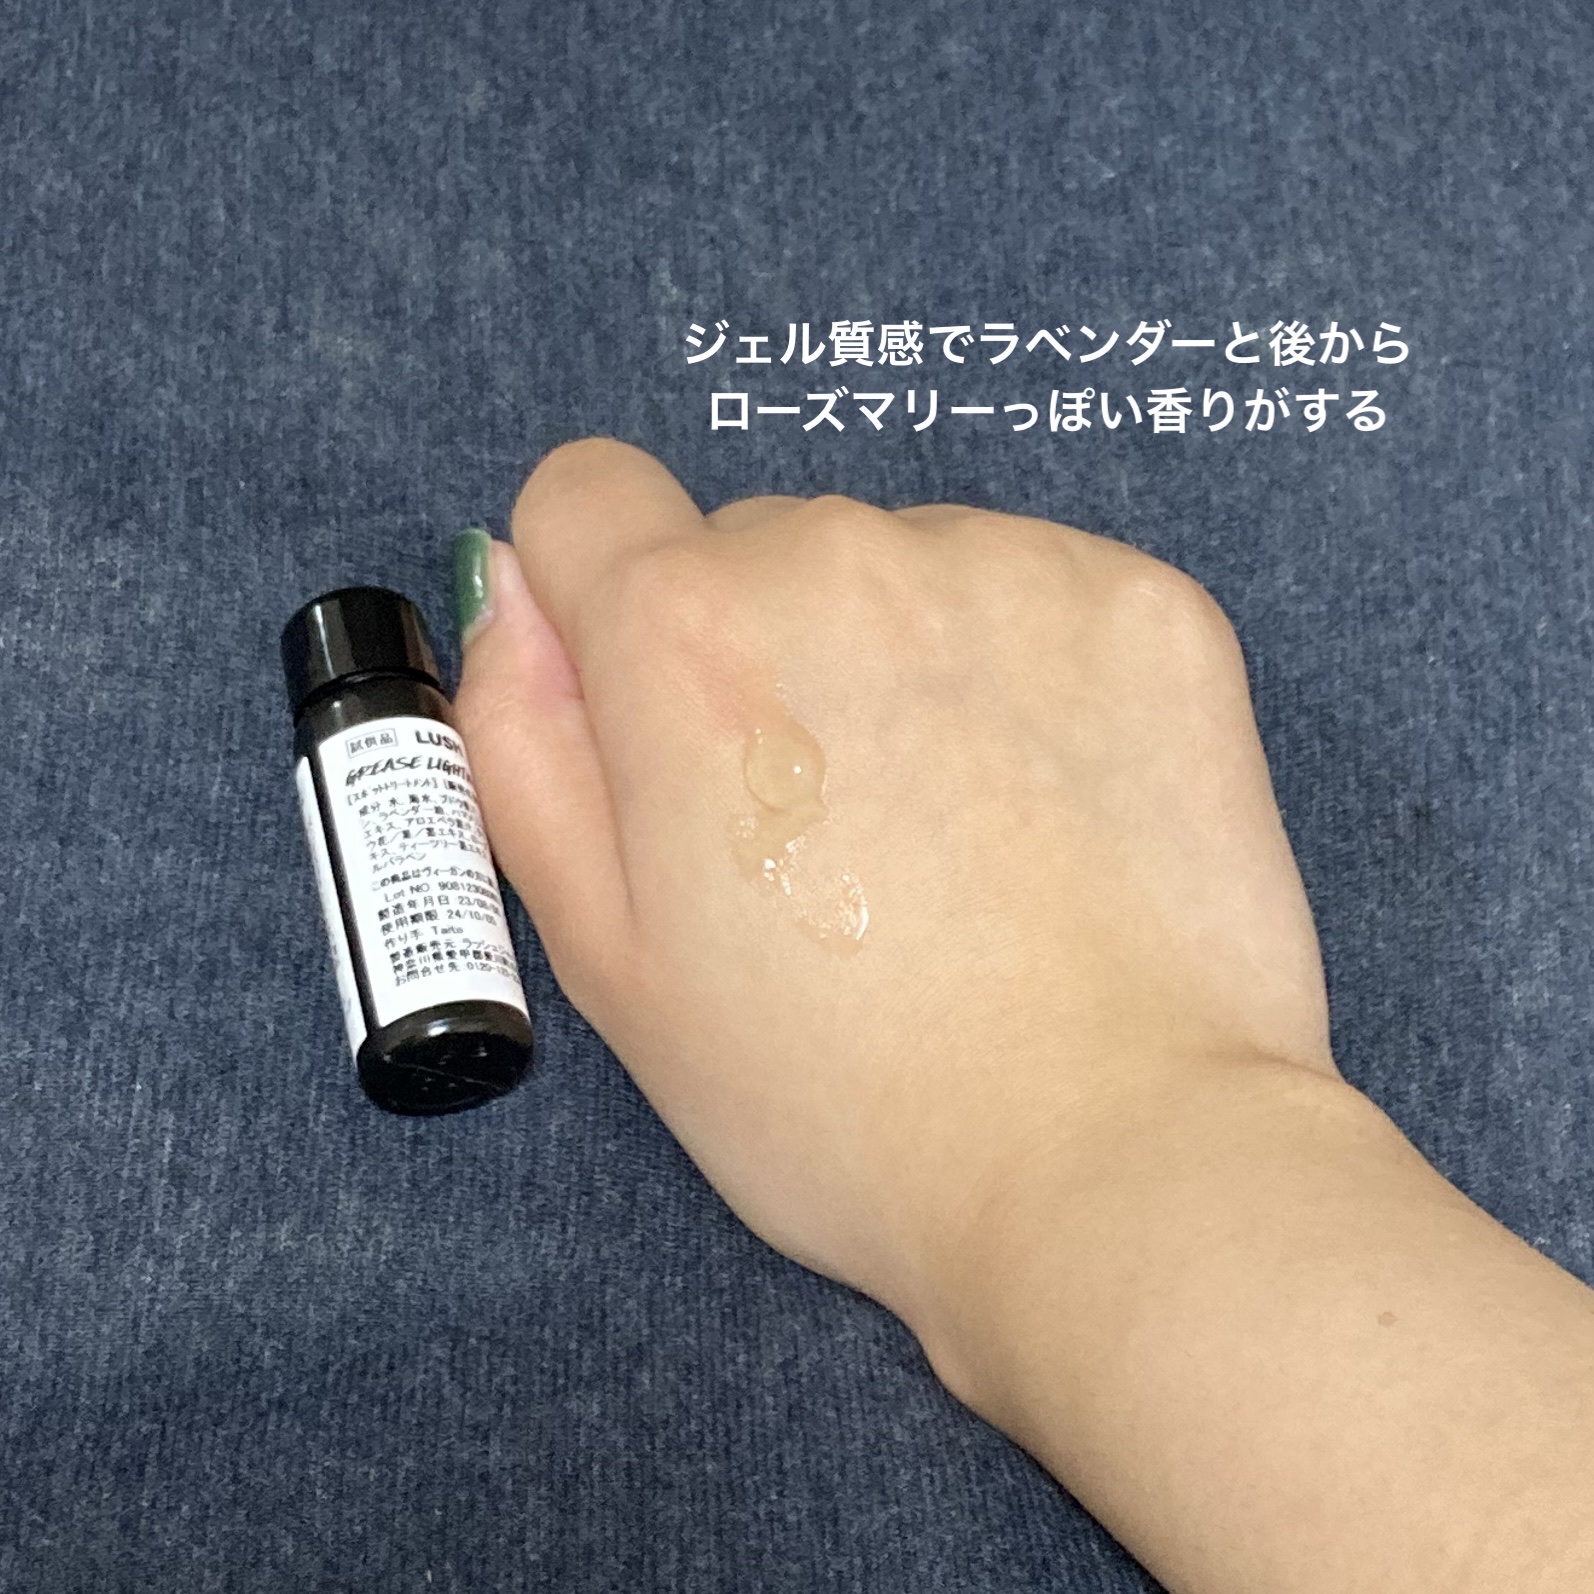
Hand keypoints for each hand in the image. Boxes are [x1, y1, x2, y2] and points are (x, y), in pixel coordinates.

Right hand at [453, 437, 1334, 1340]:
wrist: (1116, 1161)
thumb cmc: (840, 1096)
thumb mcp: (609, 957)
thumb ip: (523, 746)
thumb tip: (518, 594)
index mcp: (686, 633)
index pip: (585, 496)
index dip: (601, 605)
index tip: (660, 716)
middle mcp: (843, 553)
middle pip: (753, 545)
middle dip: (761, 657)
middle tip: (828, 838)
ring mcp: (1013, 567)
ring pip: (901, 566)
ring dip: (902, 661)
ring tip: (958, 840)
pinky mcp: (1149, 606)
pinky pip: (1038, 594)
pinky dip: (1029, 675)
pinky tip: (1057, 813)